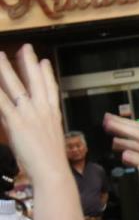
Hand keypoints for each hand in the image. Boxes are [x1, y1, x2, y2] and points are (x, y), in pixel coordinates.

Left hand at [0, 45, 70, 183]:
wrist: (53, 172)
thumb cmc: (51, 164)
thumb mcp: (48, 143)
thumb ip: (36, 130)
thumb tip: (25, 126)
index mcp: (52, 116)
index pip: (50, 89)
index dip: (46, 73)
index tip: (43, 62)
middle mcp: (42, 111)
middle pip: (35, 81)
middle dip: (29, 63)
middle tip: (25, 48)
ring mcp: (29, 114)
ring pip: (16, 85)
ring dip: (6, 69)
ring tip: (0, 56)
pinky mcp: (16, 121)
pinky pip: (2, 101)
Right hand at [104, 113, 138, 182]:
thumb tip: (124, 154)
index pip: (136, 131)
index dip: (121, 126)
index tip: (109, 121)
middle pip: (136, 129)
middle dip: (121, 123)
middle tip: (107, 118)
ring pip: (136, 137)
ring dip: (123, 132)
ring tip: (109, 128)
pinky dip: (129, 143)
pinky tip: (120, 143)